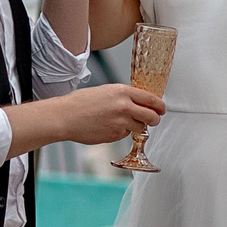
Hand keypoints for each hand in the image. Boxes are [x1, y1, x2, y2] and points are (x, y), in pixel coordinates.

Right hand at [46, 82, 164, 145]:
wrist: (65, 117)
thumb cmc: (80, 103)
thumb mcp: (105, 91)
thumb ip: (123, 96)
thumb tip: (137, 103)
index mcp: (122, 91)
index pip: (151, 99)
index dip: (159, 106)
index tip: (161, 109)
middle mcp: (124, 106)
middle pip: (151, 116)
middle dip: (154, 119)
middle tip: (152, 120)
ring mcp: (120, 122)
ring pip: (139, 127)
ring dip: (135, 126)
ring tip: (119, 122)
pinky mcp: (115, 135)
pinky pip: (125, 135)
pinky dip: (120, 133)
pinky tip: (107, 127)